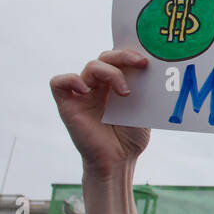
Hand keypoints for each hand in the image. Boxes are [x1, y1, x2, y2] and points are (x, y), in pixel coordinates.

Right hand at [50, 49, 152, 171]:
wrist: (119, 161)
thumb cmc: (131, 138)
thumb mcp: (143, 108)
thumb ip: (144, 88)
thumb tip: (155, 67)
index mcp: (115, 84)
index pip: (118, 58)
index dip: (129, 53)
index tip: (147, 60)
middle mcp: (98, 86)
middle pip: (105, 57)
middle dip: (123, 56)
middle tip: (141, 64)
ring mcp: (82, 94)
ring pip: (91, 66)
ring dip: (110, 73)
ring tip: (125, 92)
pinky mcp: (67, 105)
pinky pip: (58, 82)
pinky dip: (72, 80)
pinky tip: (87, 91)